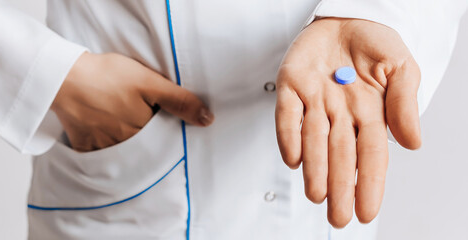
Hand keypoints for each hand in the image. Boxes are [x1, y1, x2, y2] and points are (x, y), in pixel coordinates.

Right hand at [52, 52, 213, 151]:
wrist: (65, 76)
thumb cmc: (109, 76)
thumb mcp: (150, 83)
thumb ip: (179, 101)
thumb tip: (207, 120)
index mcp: (143, 131)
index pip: (163, 140)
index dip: (167, 132)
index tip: (168, 127)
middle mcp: (125, 145)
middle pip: (144, 149)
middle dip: (150, 142)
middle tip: (145, 126)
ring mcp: (103, 147)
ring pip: (124, 153)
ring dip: (129, 147)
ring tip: (127, 129)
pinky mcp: (84, 145)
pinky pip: (99, 156)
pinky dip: (106, 150)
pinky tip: (107, 136)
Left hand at [275, 18, 420, 227]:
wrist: (347, 17)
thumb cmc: (375, 43)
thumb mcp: (401, 68)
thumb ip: (404, 104)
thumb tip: (413, 143)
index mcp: (369, 113)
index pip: (371, 156)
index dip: (370, 184)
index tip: (367, 212)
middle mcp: (339, 113)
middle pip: (340, 156)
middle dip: (339, 187)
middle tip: (337, 218)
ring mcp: (314, 101)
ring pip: (313, 141)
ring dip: (315, 169)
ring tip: (316, 195)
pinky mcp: (290, 87)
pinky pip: (287, 115)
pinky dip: (289, 136)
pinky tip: (294, 159)